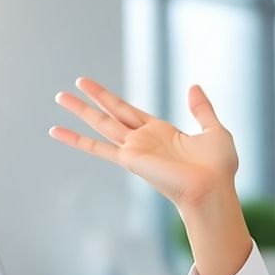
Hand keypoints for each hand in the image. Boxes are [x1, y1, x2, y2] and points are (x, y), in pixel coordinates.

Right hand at [49, 78, 237, 213]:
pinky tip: (56, 131)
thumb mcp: (214, 130)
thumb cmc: (218, 167)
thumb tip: (193, 86)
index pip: (130, 111)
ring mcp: (133, 149)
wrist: (213, 188)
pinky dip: (75, 139)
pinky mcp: (128, 159)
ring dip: (80, 110)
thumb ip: (201, 109)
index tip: (95, 88)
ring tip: (59, 96)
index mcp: (161, 132)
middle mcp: (143, 140)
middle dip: (92, 99)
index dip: (112, 99)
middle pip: (111, 113)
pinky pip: (97, 147)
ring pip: (101, 123)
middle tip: (72, 85)